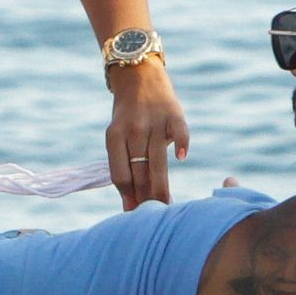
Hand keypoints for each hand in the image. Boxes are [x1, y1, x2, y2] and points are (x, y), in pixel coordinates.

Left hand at [106, 62, 189, 209]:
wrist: (138, 74)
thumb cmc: (127, 115)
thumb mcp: (117, 135)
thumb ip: (123, 164)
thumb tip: (130, 204)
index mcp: (114, 136)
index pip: (120, 175)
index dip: (127, 198)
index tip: (134, 216)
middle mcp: (133, 129)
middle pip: (139, 172)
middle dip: (146, 199)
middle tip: (153, 220)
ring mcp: (154, 121)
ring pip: (158, 160)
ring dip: (162, 186)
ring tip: (167, 206)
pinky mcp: (174, 113)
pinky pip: (179, 132)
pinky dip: (181, 144)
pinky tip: (181, 159)